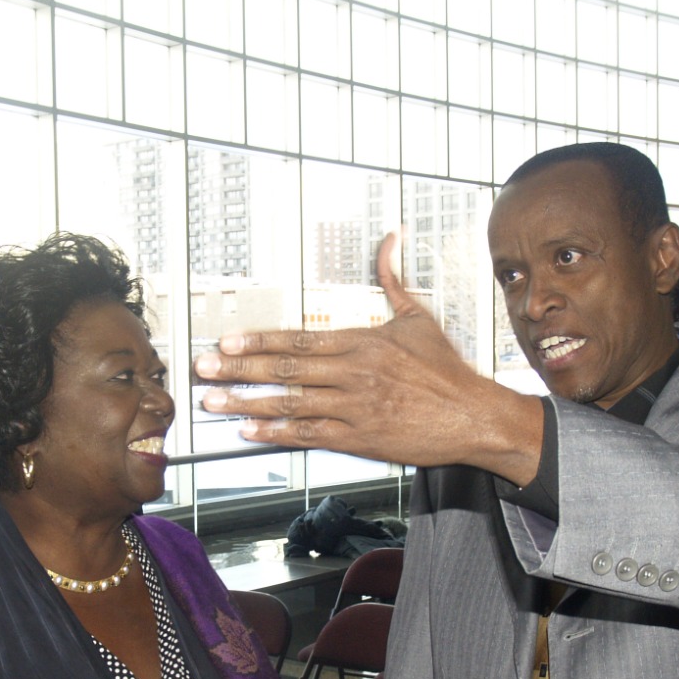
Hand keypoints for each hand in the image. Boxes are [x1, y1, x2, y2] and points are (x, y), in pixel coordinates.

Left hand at [193, 234, 544, 481]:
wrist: (475, 416)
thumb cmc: (446, 371)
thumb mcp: (418, 317)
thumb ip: (392, 278)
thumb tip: (390, 238)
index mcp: (363, 343)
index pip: (300, 340)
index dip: (260, 342)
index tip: (228, 343)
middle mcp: (354, 375)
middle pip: (286, 371)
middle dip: (239, 371)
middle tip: (203, 370)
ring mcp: (355, 409)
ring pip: (292, 404)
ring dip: (248, 403)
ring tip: (214, 403)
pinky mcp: (361, 440)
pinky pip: (310, 436)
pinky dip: (277, 434)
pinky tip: (250, 432)